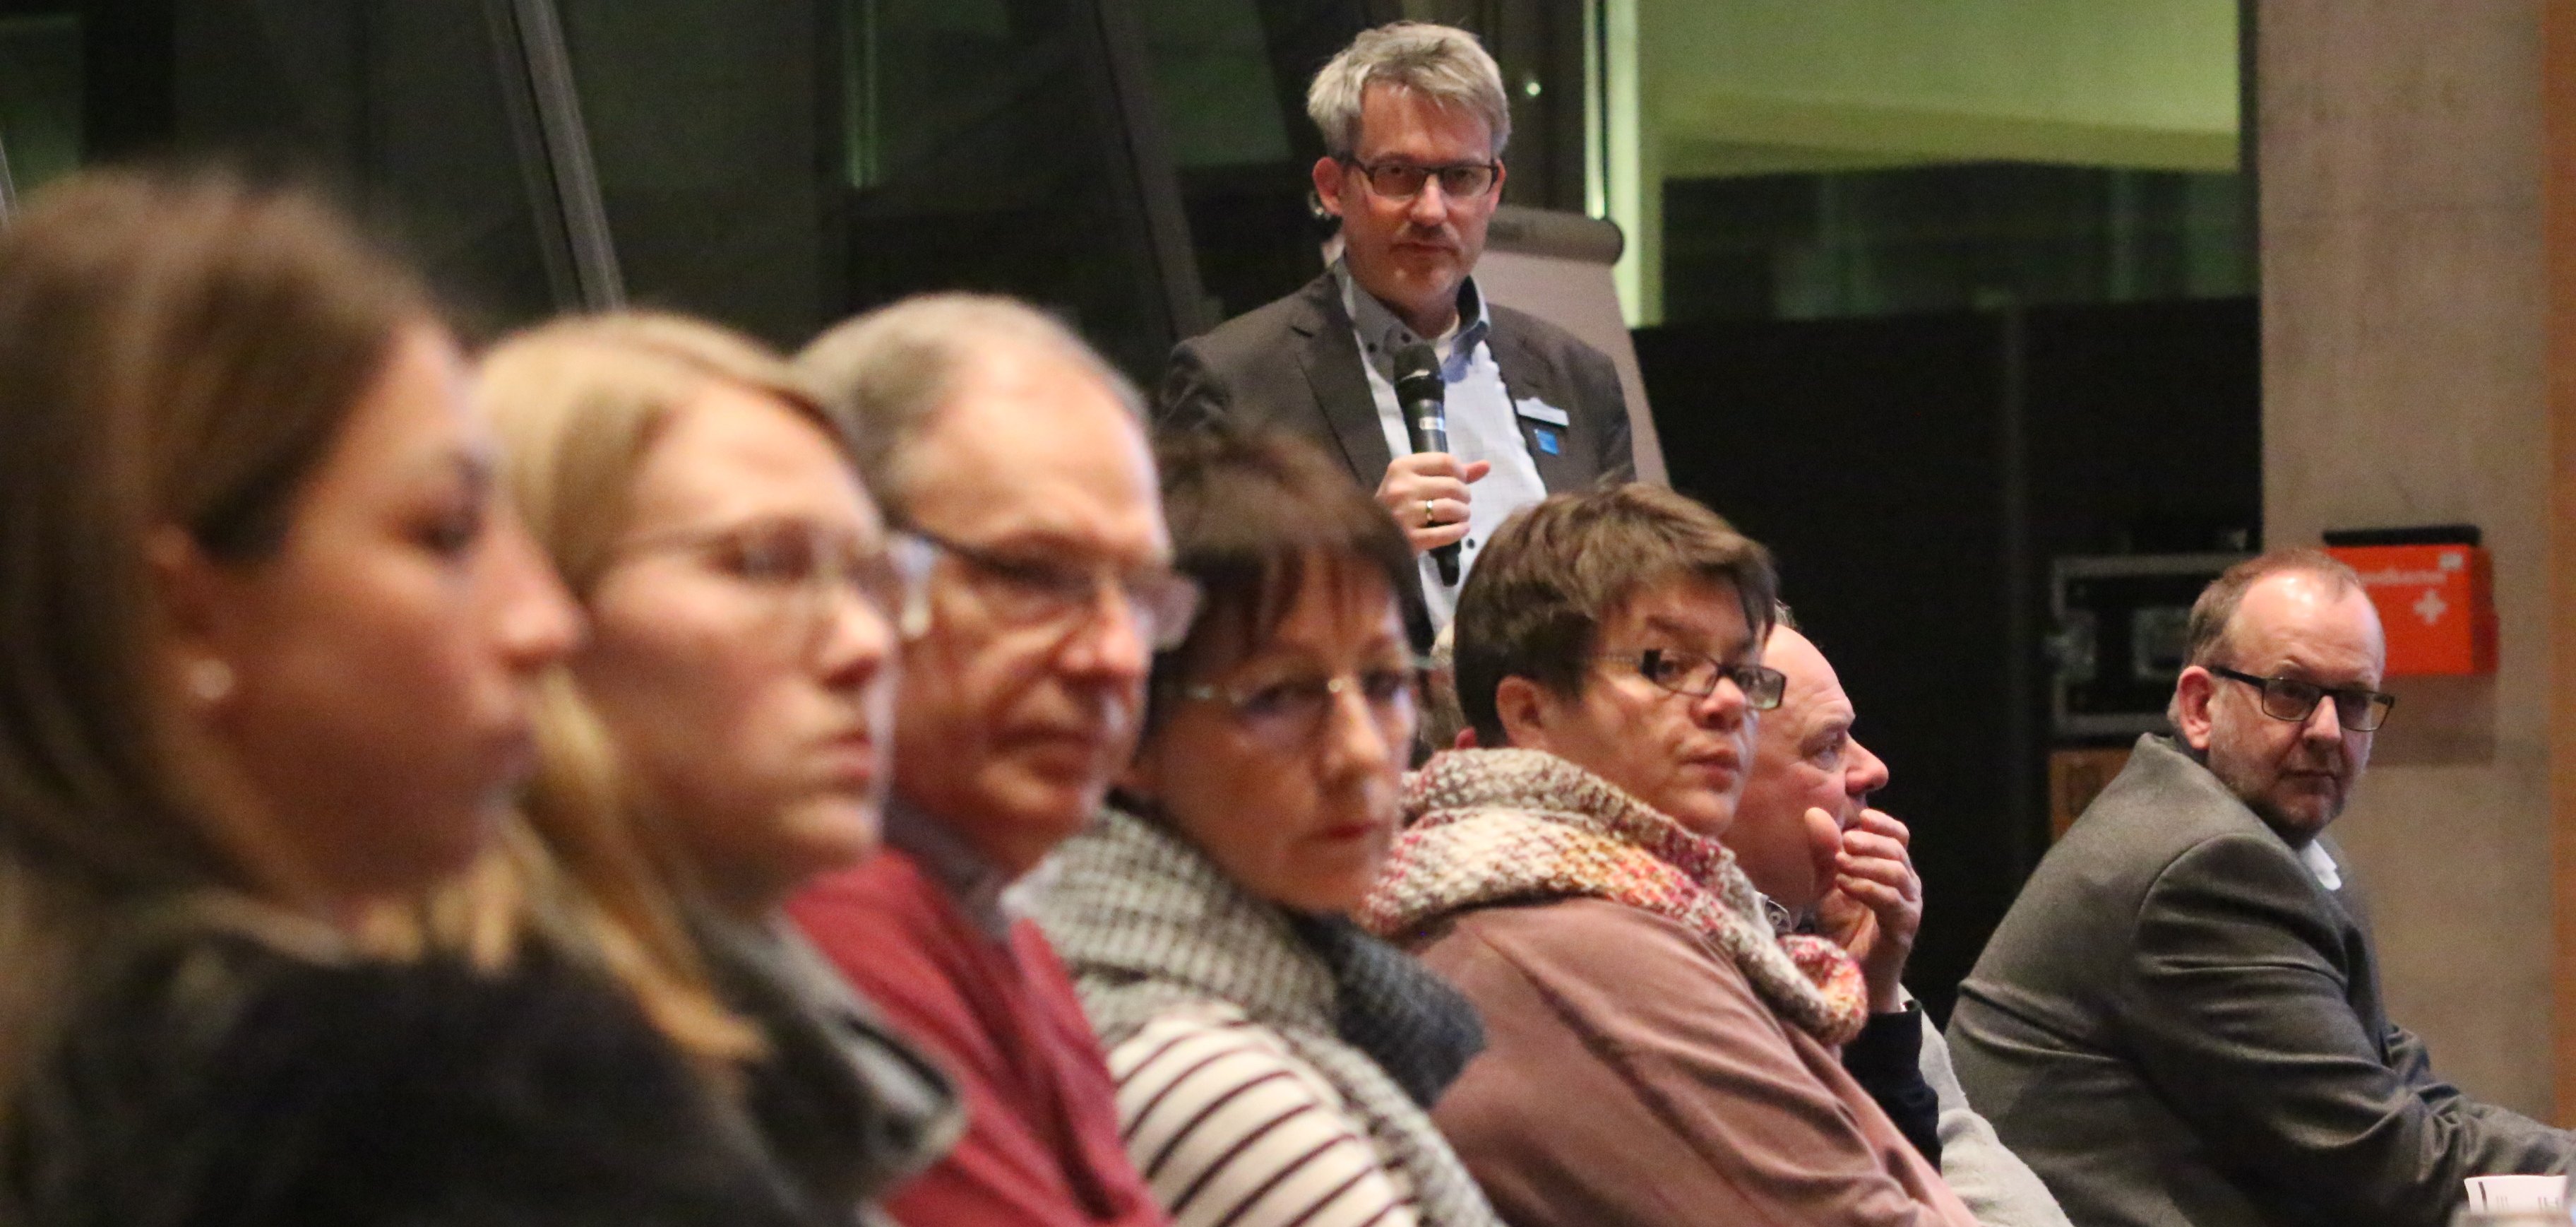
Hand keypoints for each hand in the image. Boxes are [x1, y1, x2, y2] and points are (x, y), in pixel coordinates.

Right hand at [1376, 452, 1490, 556]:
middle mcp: (1401, 488)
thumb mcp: (1416, 480)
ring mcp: (1404, 514)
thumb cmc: (1397, 504)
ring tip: (1461, 516)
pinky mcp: (1410, 539)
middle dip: (1465, 496)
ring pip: (1451, 509)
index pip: (1446, 461)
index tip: (1461, 482)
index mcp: (1401, 467)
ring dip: (1464, 514)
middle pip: (1453, 485)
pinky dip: (1459, 531)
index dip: (1461, 472)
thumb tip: (1486, 465)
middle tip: (1462, 503)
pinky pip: (1446, 534)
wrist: (1369, 534)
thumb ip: (1451, 472)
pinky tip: (1460, 530)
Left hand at [1813, 807, 1921, 1013]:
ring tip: (1840, 866)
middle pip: (1898, 851)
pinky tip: (1845, 886)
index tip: (1862, 817)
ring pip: (1897, 873)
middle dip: (1871, 842)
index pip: (1899, 836)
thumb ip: (1823, 853)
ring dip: (1866, 864)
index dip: (1883, 824)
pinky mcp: (1903, 928)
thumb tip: (1813, 813)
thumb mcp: (1826, 886)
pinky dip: (1867, 888)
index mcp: (1892, 869)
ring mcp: (1908, 907)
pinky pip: (1891, 902)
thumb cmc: (1843, 927)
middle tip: (1845, 842)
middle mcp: (1906, 885)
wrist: (1849, 972)